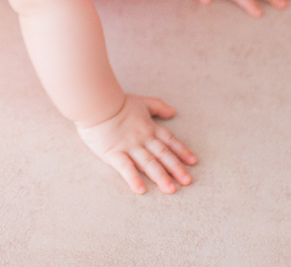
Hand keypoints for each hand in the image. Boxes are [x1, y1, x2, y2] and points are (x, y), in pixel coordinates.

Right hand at [76, 94, 196, 194]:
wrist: (97, 102)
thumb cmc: (117, 101)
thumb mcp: (141, 101)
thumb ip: (158, 106)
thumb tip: (173, 111)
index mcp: (149, 127)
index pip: (169, 140)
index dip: (182, 151)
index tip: (193, 162)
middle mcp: (142, 138)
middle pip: (163, 155)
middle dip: (176, 168)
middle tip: (187, 181)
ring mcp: (129, 146)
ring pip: (148, 163)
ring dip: (161, 177)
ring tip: (170, 189)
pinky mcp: (114, 153)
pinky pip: (126, 168)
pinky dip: (134, 179)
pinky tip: (141, 190)